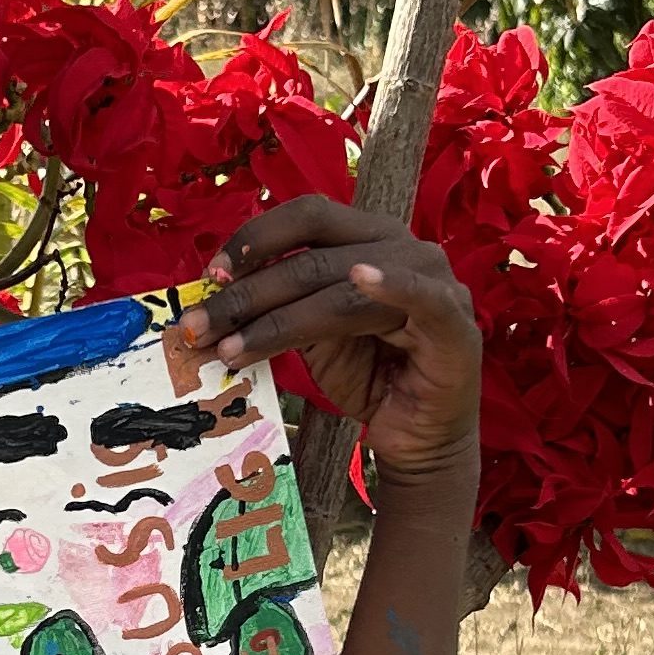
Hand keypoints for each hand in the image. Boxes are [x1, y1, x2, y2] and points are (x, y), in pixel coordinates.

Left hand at [196, 198, 481, 494]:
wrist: (419, 436)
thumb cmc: (370, 376)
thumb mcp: (313, 336)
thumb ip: (279, 309)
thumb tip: (211, 305)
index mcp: (368, 236)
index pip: (305, 218)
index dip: (254, 240)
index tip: (208, 277)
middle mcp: (402, 246)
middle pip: (312, 258)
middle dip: (248, 295)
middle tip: (198, 328)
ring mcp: (434, 279)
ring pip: (341, 289)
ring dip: (278, 320)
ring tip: (231, 349)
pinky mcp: (455, 321)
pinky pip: (420, 296)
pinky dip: (391, 284)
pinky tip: (361, 279)